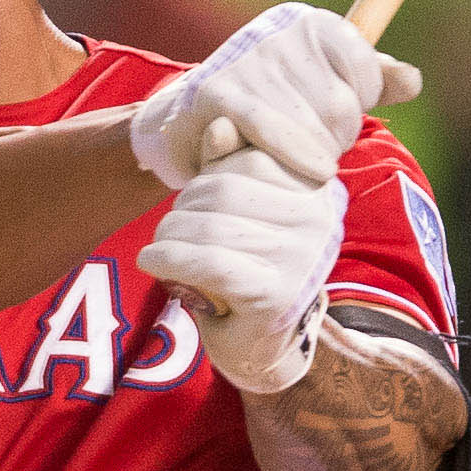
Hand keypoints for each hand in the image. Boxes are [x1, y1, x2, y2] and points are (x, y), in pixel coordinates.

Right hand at [130, 2, 420, 189]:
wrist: (189, 122)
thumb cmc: (268, 110)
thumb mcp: (323, 88)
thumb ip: (370, 81)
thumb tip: (412, 82)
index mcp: (311, 24)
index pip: (366, 70)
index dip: (359, 105)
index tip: (334, 119)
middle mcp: (280, 33)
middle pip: (342, 105)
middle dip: (333, 138)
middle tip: (308, 149)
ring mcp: (250, 61)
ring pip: (314, 125)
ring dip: (309, 156)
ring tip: (291, 160)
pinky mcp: (221, 93)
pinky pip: (272, 130)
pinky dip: (292, 153)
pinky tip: (308, 170)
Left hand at [139, 147, 345, 395]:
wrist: (258, 346)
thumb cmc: (245, 267)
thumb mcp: (237, 209)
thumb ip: (229, 164)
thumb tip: (218, 124)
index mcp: (316, 189)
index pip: (247, 158)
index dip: (206, 175)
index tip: (191, 202)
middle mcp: (318, 220)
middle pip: (225, 189)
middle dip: (183, 208)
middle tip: (169, 231)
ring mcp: (301, 258)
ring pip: (211, 225)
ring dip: (169, 236)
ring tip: (159, 249)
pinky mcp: (276, 294)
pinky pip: (210, 263)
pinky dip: (170, 259)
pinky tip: (152, 261)